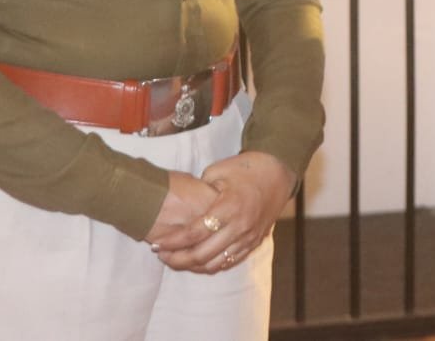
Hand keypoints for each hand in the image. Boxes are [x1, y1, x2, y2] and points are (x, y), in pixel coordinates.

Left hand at [153, 152, 293, 273]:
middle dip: (178, 259)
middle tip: (161, 255)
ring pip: (215, 264)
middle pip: (202, 254)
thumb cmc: (246, 168)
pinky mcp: (253, 243)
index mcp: (228, 207)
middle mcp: (239, 227)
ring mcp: (248, 238)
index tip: (156, 243)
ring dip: (192, 266)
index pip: (194, 233)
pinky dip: (210, 265)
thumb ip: (199, 191)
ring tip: (175, 260)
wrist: (278, 173)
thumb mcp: (218, 170)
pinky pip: (229, 262)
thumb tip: (181, 207)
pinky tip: (196, 261)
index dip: (172, 241)